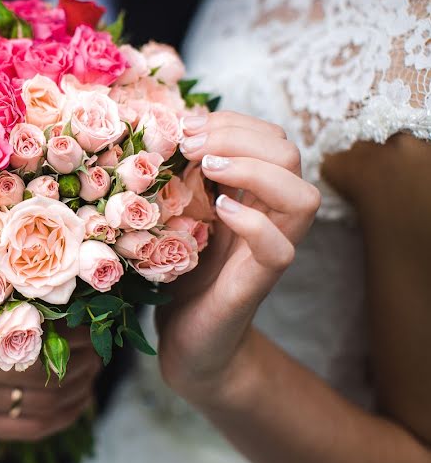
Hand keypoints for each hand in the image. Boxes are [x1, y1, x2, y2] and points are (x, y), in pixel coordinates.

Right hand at [0, 316, 101, 441]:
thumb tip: (62, 274)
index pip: (29, 338)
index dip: (67, 331)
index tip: (90, 318)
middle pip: (38, 375)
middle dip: (78, 359)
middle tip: (98, 344)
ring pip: (41, 405)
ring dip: (78, 386)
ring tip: (92, 366)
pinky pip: (30, 428)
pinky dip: (65, 414)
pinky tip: (81, 397)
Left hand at [156, 111, 320, 404]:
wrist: (187, 341)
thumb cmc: (177, 274)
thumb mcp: (172, 214)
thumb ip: (177, 178)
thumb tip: (159, 130)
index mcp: (251, 194)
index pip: (268, 137)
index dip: (232, 121)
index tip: (185, 126)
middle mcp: (269, 216)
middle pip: (290, 152)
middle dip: (238, 135)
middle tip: (189, 145)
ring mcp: (268, 250)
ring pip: (303, 196)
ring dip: (254, 170)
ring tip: (207, 169)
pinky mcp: (257, 284)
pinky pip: (279, 248)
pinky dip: (252, 222)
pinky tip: (219, 210)